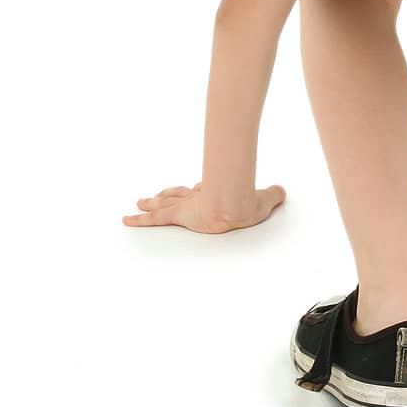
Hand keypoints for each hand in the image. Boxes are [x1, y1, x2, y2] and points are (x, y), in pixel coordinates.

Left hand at [122, 182, 286, 232]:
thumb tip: (280, 190)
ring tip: (139, 201)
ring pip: (163, 202)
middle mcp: (198, 197)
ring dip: (151, 202)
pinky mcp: (177, 215)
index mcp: (216, 193)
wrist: (232, 203)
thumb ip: (273, 194)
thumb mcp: (266, 199)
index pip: (202, 190)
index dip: (198, 189)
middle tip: (156, 193)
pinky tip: (125, 220)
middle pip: (179, 193)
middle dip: (168, 193)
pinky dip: (138, 220)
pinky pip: (153, 218)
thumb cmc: (246, 203)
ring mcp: (185, 205)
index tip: (196, 187)